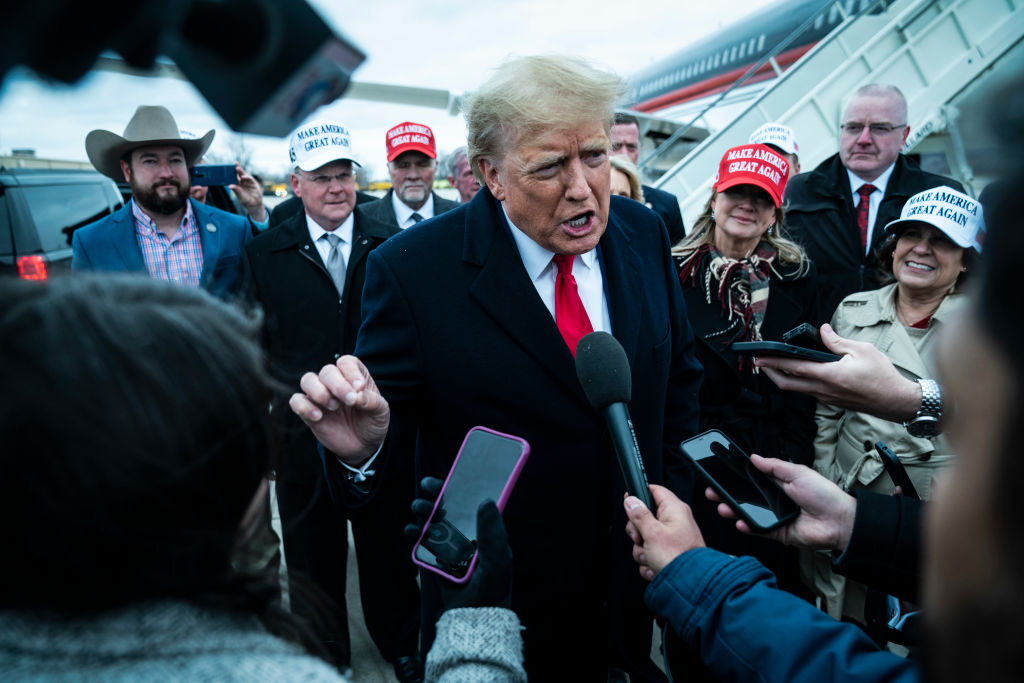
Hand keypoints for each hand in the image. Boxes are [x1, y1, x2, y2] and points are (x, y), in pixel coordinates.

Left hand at [230, 162, 267, 221]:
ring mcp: (247, 181)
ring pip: (244, 174)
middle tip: (234, 164)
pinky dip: (246, 177)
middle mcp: (242, 181)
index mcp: (237, 184)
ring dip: (241, 171)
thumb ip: (236, 190)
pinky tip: (243, 176)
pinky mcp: (253, 183)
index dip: (231, 172)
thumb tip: (230, 186)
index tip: (227, 168)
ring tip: (237, 168)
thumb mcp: (239, 195)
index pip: (233, 177)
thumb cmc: (245, 200)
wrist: (254, 204)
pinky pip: (249, 178)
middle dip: (236, 168)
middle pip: (238, 173)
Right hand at [288, 355, 388, 463]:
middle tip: (349, 401)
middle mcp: (335, 382)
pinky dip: (303, 406)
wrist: (363, 445)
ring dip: (319, 392)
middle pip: (327, 371)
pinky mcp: (308, 411)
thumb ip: (372, 402)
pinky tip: (318, 417)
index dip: (351, 372)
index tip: (359, 387)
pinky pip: (296, 401)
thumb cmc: (372, 421)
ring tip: (334, 407)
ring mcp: (320, 395)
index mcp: (354, 376)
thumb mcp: (381, 412)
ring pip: (307, 380)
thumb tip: (358, 396)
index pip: (346, 362)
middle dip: (337, 385)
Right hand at [405, 478, 512, 608]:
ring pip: (432, 521)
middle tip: (425, 487)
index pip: (470, 502)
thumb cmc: (491, 587)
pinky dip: (414, 533)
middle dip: (435, 496)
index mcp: (483, 530)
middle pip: (448, 508)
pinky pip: (421, 542)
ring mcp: (448, 546)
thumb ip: (492, 531)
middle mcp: (465, 534)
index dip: (458, 488)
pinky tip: (411, 530)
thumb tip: (486, 500)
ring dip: (424, 511)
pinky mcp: (433, 559)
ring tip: (418, 510)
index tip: (447, 478)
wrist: (472, 618)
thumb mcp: (497, 558)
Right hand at [624, 484, 704, 580]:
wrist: (690, 585)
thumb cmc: (677, 557)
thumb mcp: (652, 533)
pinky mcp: (670, 553)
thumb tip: (631, 500)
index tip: (629, 504)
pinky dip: (649, 562)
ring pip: (646, 538)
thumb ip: (639, 515)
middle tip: (641, 539)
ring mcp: (672, 538)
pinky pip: (651, 553)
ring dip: (642, 551)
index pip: (654, 490)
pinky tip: (654, 567)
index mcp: (674, 510)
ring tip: (650, 557)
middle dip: (638, 533)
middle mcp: (675, 521)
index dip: (639, 495)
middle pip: (645, 517)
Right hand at [706, 454, 855, 550]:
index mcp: (778, 484)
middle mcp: (773, 500)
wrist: (839, 521)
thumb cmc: (823, 494)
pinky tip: (738, 521)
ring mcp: (774, 517)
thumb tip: (753, 457)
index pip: (752, 480)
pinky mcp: (777, 532)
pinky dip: (747, 527)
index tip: (720, 474)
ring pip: (748, 514)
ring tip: (722, 506)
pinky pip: (758, 530)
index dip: (736, 478)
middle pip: (745, 497)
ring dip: (733, 510)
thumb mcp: (797, 472)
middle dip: (727, 494)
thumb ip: (774, 466)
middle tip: (713, 491)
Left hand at [755, 323, 920, 421]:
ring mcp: (826, 398)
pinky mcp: (831, 401)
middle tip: (759, 362)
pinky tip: (798, 373)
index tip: (760, 356)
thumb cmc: (883, 376)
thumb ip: (837, 341)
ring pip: (796, 389)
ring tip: (775, 365)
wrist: (896, 401)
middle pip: (787, 384)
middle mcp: (823, 389)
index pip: (793, 367)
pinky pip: (808, 392)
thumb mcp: (862, 350)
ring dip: (783, 377)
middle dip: (770, 372)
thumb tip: (822, 331)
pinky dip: (798, 382)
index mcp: (829, 375)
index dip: (774, 361)